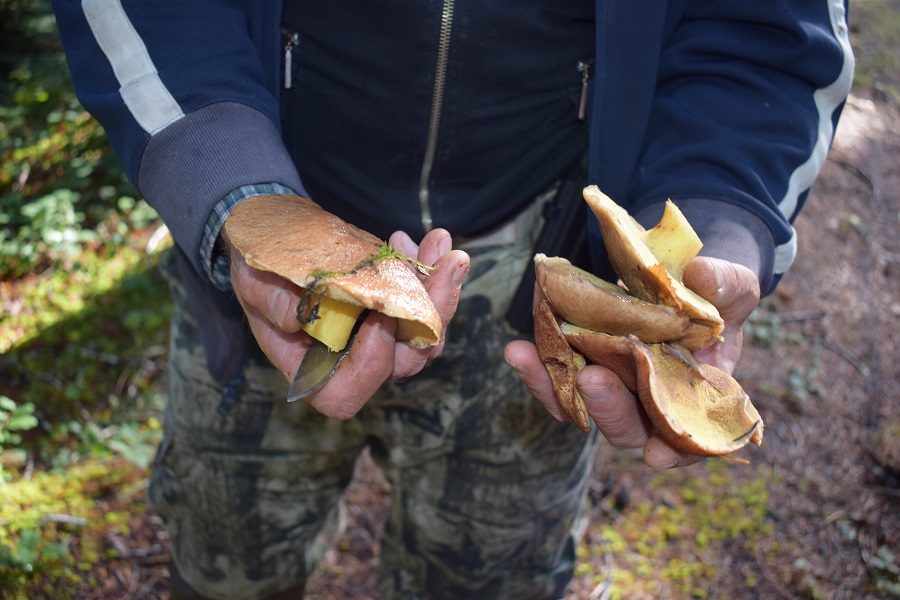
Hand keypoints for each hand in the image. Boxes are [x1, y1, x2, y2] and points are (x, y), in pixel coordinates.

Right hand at [225, 227, 469, 419]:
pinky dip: (435, 275)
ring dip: (442, 292)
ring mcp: (381, 342)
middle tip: (446, 266)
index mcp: (311, 370)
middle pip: (403, 363)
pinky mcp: (397, 314)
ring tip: (444, 248)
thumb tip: (297, 318)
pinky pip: (426, 307)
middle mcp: (353, 364)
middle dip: (432, 315)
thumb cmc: (260, 269)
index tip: (380, 317)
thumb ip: (270, 300)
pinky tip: (435, 242)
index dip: (369, 366)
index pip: (345, 393)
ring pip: (426, 336)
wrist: (276, 244)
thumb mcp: (254, 280)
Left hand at [504, 256, 759, 468]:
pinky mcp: (582, 365)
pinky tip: (517, 348)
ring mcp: (612, 387)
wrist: (679, 284)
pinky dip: (537, 363)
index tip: (656, 455)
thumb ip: (726, 287)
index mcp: (696, 400)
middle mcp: (649, 404)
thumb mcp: (733, 289)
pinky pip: (556, 376)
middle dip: (607, 407)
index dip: (673, 452)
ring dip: (551, 386)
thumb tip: (704, 275)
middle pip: (626, 426)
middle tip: (592, 380)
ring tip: (525, 357)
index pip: (687, 440)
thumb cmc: (716, 299)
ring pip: (579, 406)